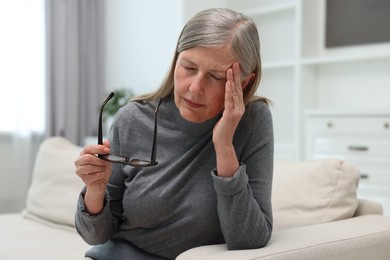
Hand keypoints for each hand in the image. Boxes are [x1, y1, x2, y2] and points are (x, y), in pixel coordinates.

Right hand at [75, 140, 111, 212]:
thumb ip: (106, 150)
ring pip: (90, 167)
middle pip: (88, 158)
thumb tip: (107, 141)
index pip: (88, 148)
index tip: (107, 150)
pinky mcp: (82, 178)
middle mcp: (79, 161)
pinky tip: (101, 175)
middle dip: (100, 160)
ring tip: (103, 169)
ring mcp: (79, 170)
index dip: (98, 148)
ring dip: (100, 168)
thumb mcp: (106, 159)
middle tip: (106, 163)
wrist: (101, 183)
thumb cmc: (102, 169)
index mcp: (84, 153)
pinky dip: (100, 175)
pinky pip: (93, 175)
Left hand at [212, 62, 244, 176]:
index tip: (239, 67)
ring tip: (230, 69)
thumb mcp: (226, 113)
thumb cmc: (223, 128)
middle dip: (237, 75)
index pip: (240, 89)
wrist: (223, 141)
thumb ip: (227, 104)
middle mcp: (240, 107)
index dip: (240, 78)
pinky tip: (228, 83)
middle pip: (238, 88)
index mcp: (239, 106)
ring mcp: (236, 111)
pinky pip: (229, 100)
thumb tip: (226, 96)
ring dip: (232, 80)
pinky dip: (228, 91)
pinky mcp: (230, 115)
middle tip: (235, 63)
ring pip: (234, 92)